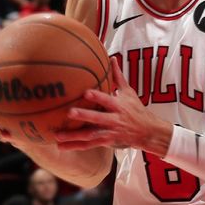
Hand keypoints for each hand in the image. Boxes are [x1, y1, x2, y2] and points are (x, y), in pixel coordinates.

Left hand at [55, 57, 172, 154]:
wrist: (147, 132)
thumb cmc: (136, 109)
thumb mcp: (129, 92)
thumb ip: (118, 76)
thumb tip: (112, 58)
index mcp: (118, 105)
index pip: (107, 100)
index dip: (97, 97)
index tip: (86, 92)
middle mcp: (114, 119)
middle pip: (98, 118)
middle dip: (84, 116)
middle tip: (69, 113)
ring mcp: (110, 132)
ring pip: (90, 135)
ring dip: (74, 136)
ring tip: (57, 135)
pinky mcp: (106, 142)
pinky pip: (89, 145)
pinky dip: (75, 146)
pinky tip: (62, 146)